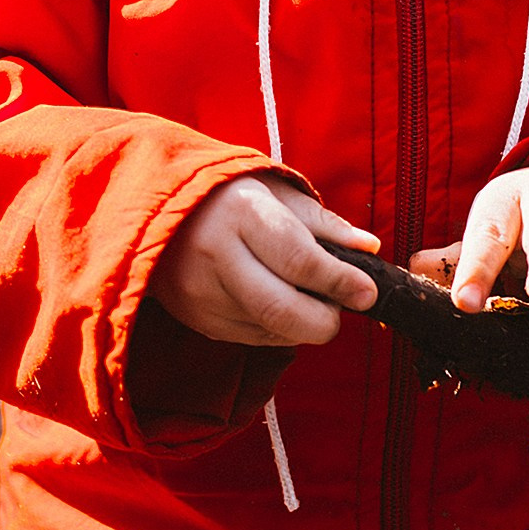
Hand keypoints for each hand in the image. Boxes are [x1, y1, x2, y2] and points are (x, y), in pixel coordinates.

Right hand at [155, 174, 380, 348]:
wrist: (159, 209)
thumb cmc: (228, 195)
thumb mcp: (276, 191)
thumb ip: (324, 223)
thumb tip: (369, 248)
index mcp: (241, 213)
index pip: (300, 261)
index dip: (340, 282)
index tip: (368, 292)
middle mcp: (216, 255)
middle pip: (283, 310)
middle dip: (325, 321)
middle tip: (339, 309)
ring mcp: (202, 293)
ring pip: (271, 330)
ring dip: (303, 325)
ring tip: (306, 298)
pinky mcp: (197, 319)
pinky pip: (253, 338)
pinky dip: (278, 329)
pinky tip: (277, 302)